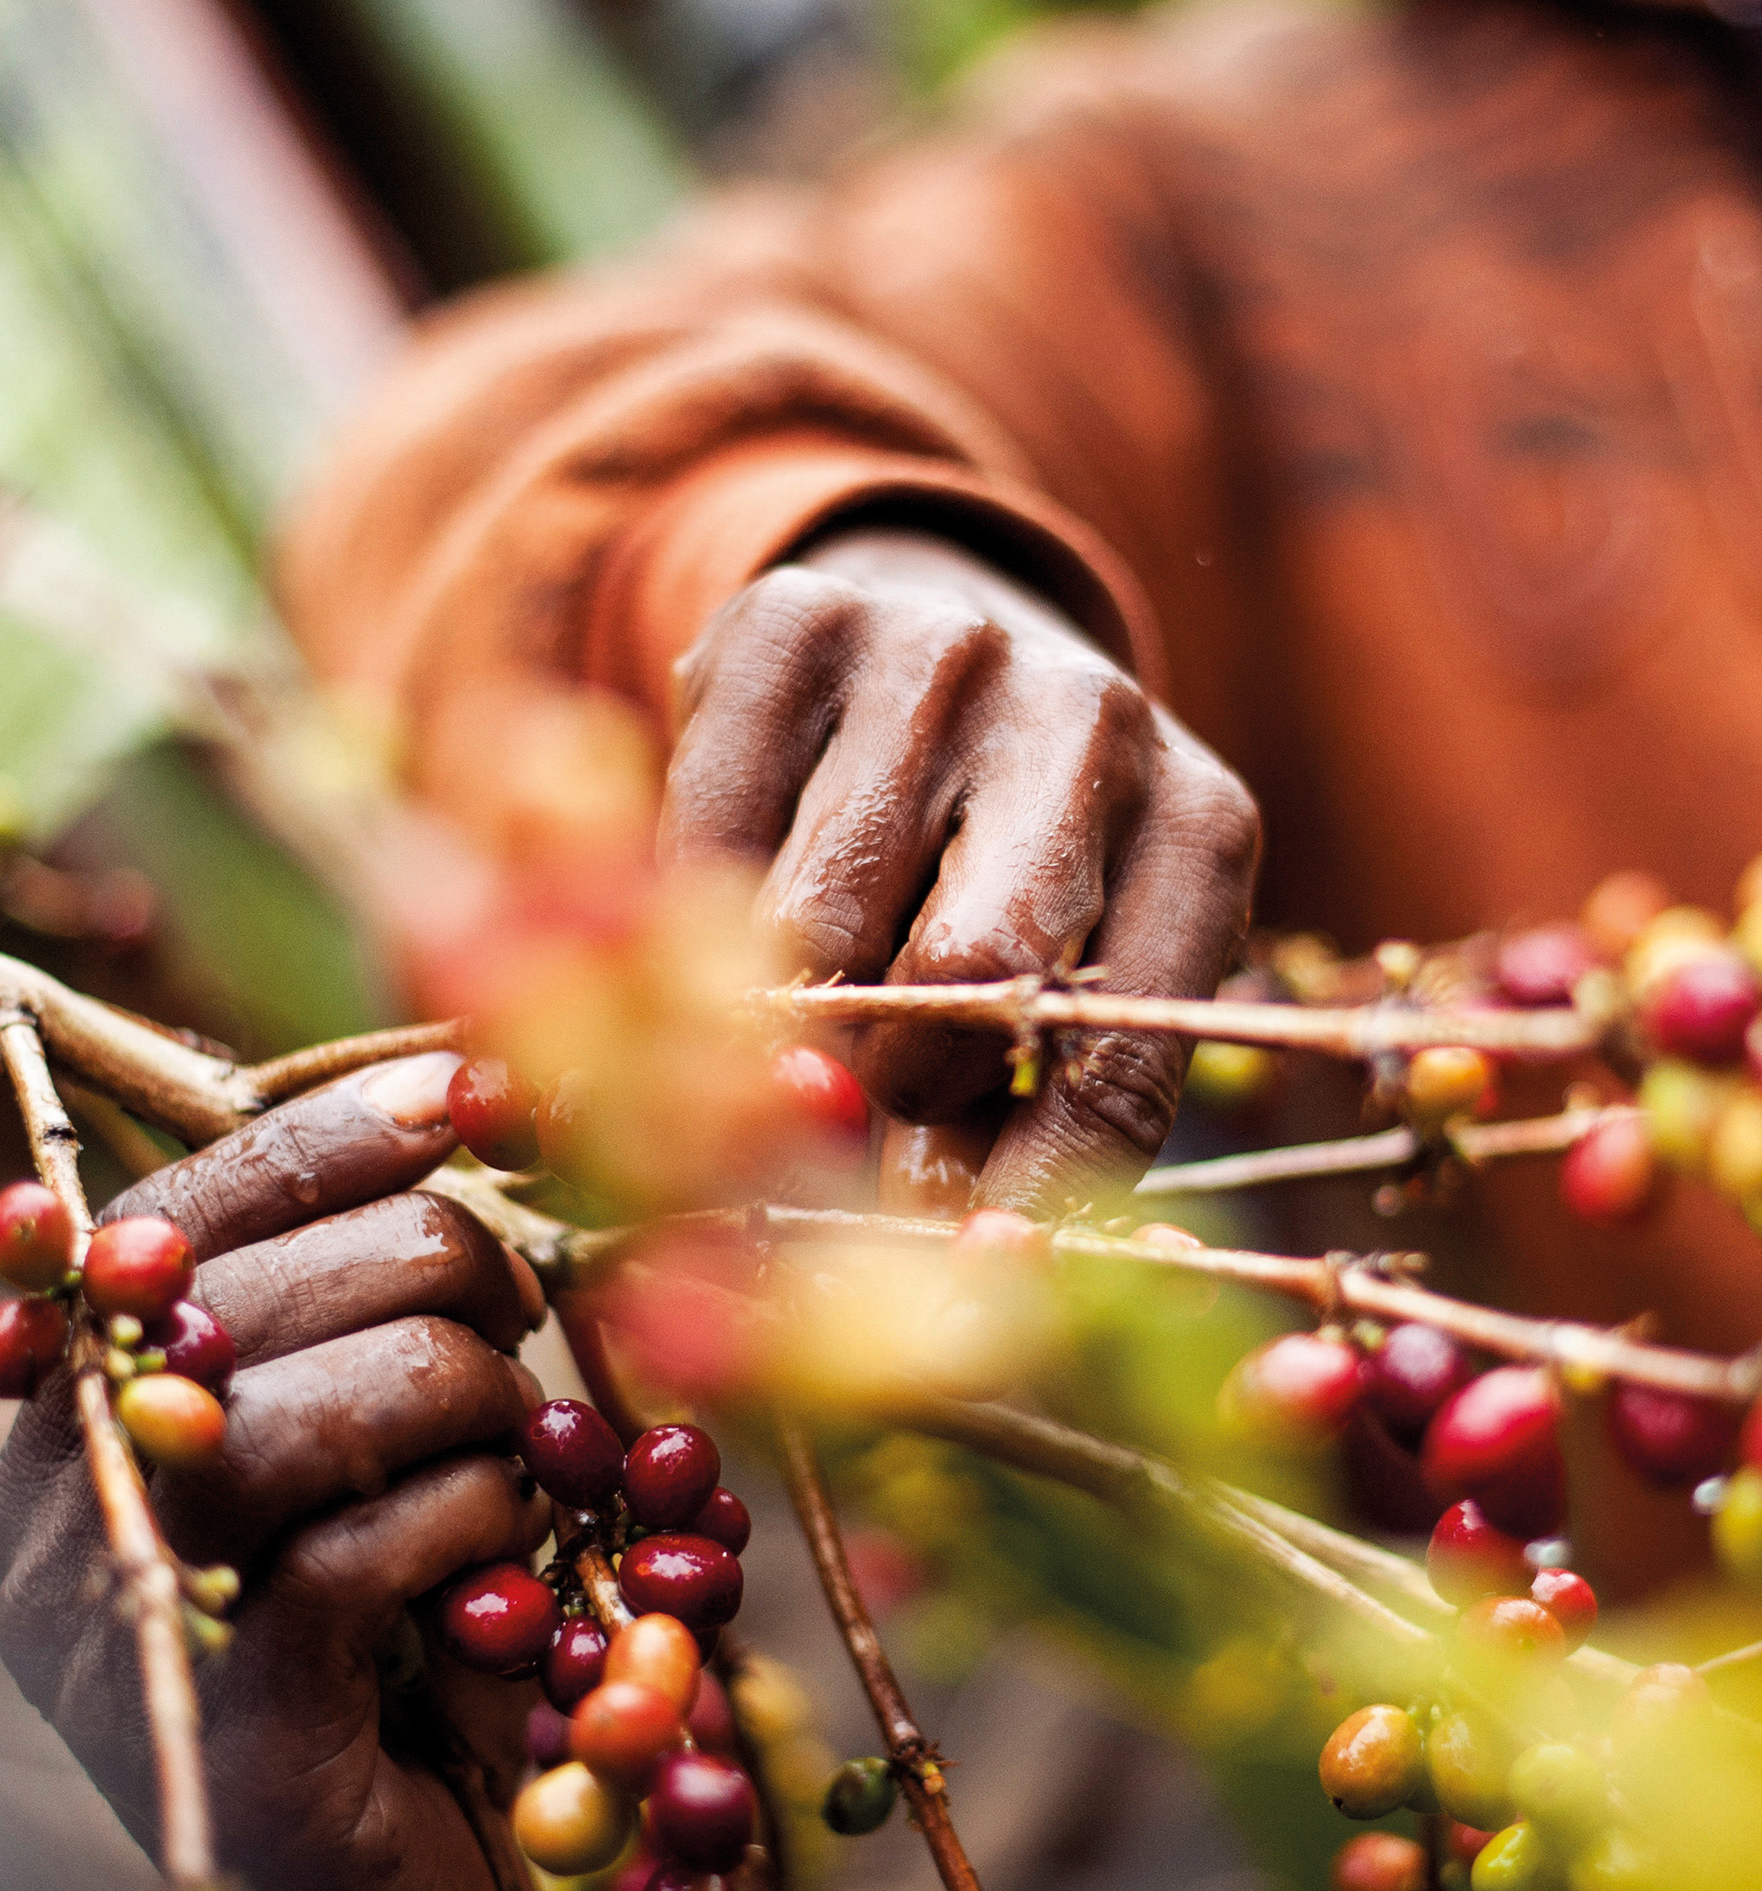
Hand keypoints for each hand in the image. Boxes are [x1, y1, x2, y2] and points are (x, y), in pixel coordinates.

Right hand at [0, 1055, 545, 1890]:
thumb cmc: (397, 1663)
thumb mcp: (380, 1457)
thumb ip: (374, 1309)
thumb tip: (465, 1100)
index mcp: (95, 1397)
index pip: (194, 1201)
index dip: (339, 1133)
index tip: (477, 1092)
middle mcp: (76, 1489)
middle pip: (287, 1279)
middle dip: (464, 1286)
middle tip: (525, 1360)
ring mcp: (133, 1607)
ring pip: (338, 1399)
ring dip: (487, 1419)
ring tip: (518, 1486)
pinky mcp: (225, 1717)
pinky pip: (375, 1545)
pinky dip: (483, 1535)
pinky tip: (501, 1583)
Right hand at [661, 529, 1260, 1211]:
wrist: (932, 618)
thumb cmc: (1013, 850)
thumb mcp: (1073, 966)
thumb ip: (1031, 1114)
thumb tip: (965, 1261)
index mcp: (1200, 826)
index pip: (1120, 1060)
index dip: (1030, 1193)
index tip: (954, 1272)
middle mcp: (1091, 719)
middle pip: (967, 974)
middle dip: (901, 1082)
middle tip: (867, 1097)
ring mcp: (940, 652)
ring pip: (814, 924)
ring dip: (791, 1002)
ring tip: (806, 988)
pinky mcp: (793, 619)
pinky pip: (703, 839)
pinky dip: (690, 909)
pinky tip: (733, 893)